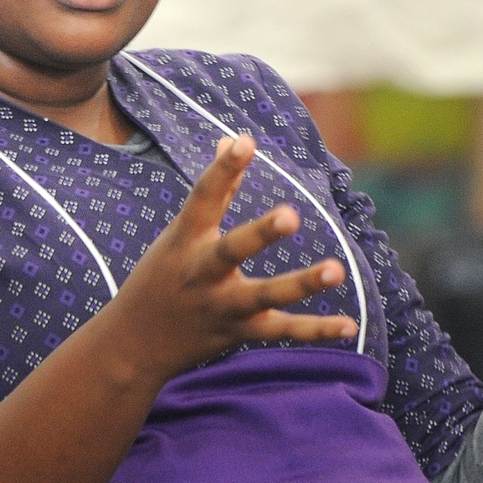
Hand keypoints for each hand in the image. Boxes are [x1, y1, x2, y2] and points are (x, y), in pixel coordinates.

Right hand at [105, 134, 358, 381]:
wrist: (133, 344)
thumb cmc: (161, 276)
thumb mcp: (179, 234)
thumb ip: (215, 191)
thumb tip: (232, 138)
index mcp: (185, 240)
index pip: (203, 198)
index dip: (223, 169)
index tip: (244, 142)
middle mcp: (201, 273)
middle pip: (231, 251)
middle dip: (261, 234)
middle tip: (292, 215)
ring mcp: (220, 306)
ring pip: (263, 297)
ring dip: (300, 284)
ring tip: (336, 269)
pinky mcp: (237, 334)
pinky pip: (280, 331)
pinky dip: (315, 330)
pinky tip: (350, 325)